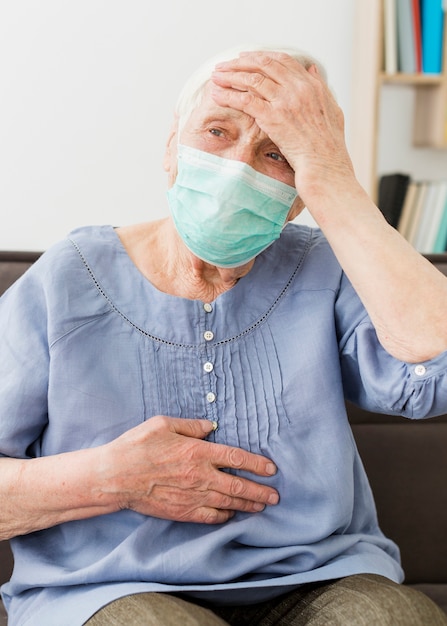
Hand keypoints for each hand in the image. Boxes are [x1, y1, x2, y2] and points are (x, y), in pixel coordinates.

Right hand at [100, 415, 278, 523]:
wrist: (114, 476)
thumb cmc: (136, 446)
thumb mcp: (162, 424)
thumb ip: (190, 425)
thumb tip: (210, 426)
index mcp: (197, 452)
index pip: (235, 458)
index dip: (256, 464)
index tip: (271, 469)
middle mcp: (199, 476)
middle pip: (238, 486)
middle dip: (260, 491)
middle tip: (275, 495)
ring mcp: (191, 496)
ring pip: (227, 503)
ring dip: (248, 505)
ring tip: (262, 506)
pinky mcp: (181, 511)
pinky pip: (209, 516)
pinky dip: (224, 516)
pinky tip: (231, 515)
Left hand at [210, 50, 354, 203]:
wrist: (325, 165)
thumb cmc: (329, 145)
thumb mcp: (332, 109)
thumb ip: (320, 87)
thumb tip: (312, 68)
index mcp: (311, 85)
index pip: (282, 60)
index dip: (261, 57)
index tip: (245, 58)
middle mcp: (298, 88)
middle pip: (264, 64)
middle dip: (241, 62)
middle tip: (225, 65)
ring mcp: (285, 101)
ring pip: (252, 78)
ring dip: (230, 75)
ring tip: (215, 76)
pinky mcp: (273, 117)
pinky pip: (245, 100)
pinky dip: (229, 95)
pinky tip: (216, 95)